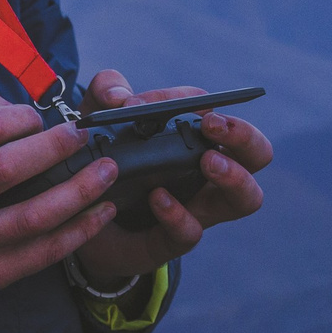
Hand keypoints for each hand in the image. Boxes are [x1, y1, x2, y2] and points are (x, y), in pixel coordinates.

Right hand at [0, 91, 119, 332]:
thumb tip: (11, 107)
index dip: (20, 116)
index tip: (40, 117)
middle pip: (10, 167)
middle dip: (57, 147)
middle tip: (85, 135)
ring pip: (35, 214)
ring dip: (80, 190)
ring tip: (108, 170)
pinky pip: (41, 253)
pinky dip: (77, 232)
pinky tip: (100, 214)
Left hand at [68, 69, 272, 290]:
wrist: (73, 218)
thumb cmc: (100, 159)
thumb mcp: (98, 117)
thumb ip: (106, 92)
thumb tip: (120, 98)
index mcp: (196, 142)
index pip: (224, 121)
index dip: (212, 108)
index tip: (197, 105)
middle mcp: (206, 176)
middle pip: (258, 156)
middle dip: (246, 138)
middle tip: (213, 126)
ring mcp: (194, 209)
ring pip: (245, 199)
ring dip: (235, 177)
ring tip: (208, 161)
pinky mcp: (169, 241)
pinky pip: (190, 232)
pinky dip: (177, 214)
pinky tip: (157, 197)